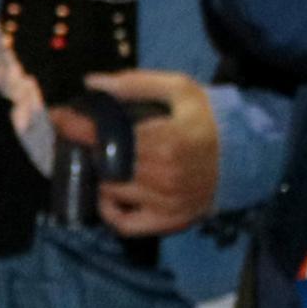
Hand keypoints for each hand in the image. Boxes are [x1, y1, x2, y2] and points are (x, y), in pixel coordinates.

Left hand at [53, 70, 222, 236]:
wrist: (247, 156)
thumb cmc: (209, 120)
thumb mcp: (180, 89)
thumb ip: (135, 84)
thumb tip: (92, 82)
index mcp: (164, 141)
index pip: (105, 136)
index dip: (76, 126)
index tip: (58, 116)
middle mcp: (162, 175)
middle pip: (104, 165)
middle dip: (86, 149)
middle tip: (80, 139)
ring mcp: (164, 202)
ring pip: (111, 192)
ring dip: (100, 176)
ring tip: (100, 162)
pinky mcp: (168, 221)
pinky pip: (125, 225)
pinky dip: (110, 212)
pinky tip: (111, 195)